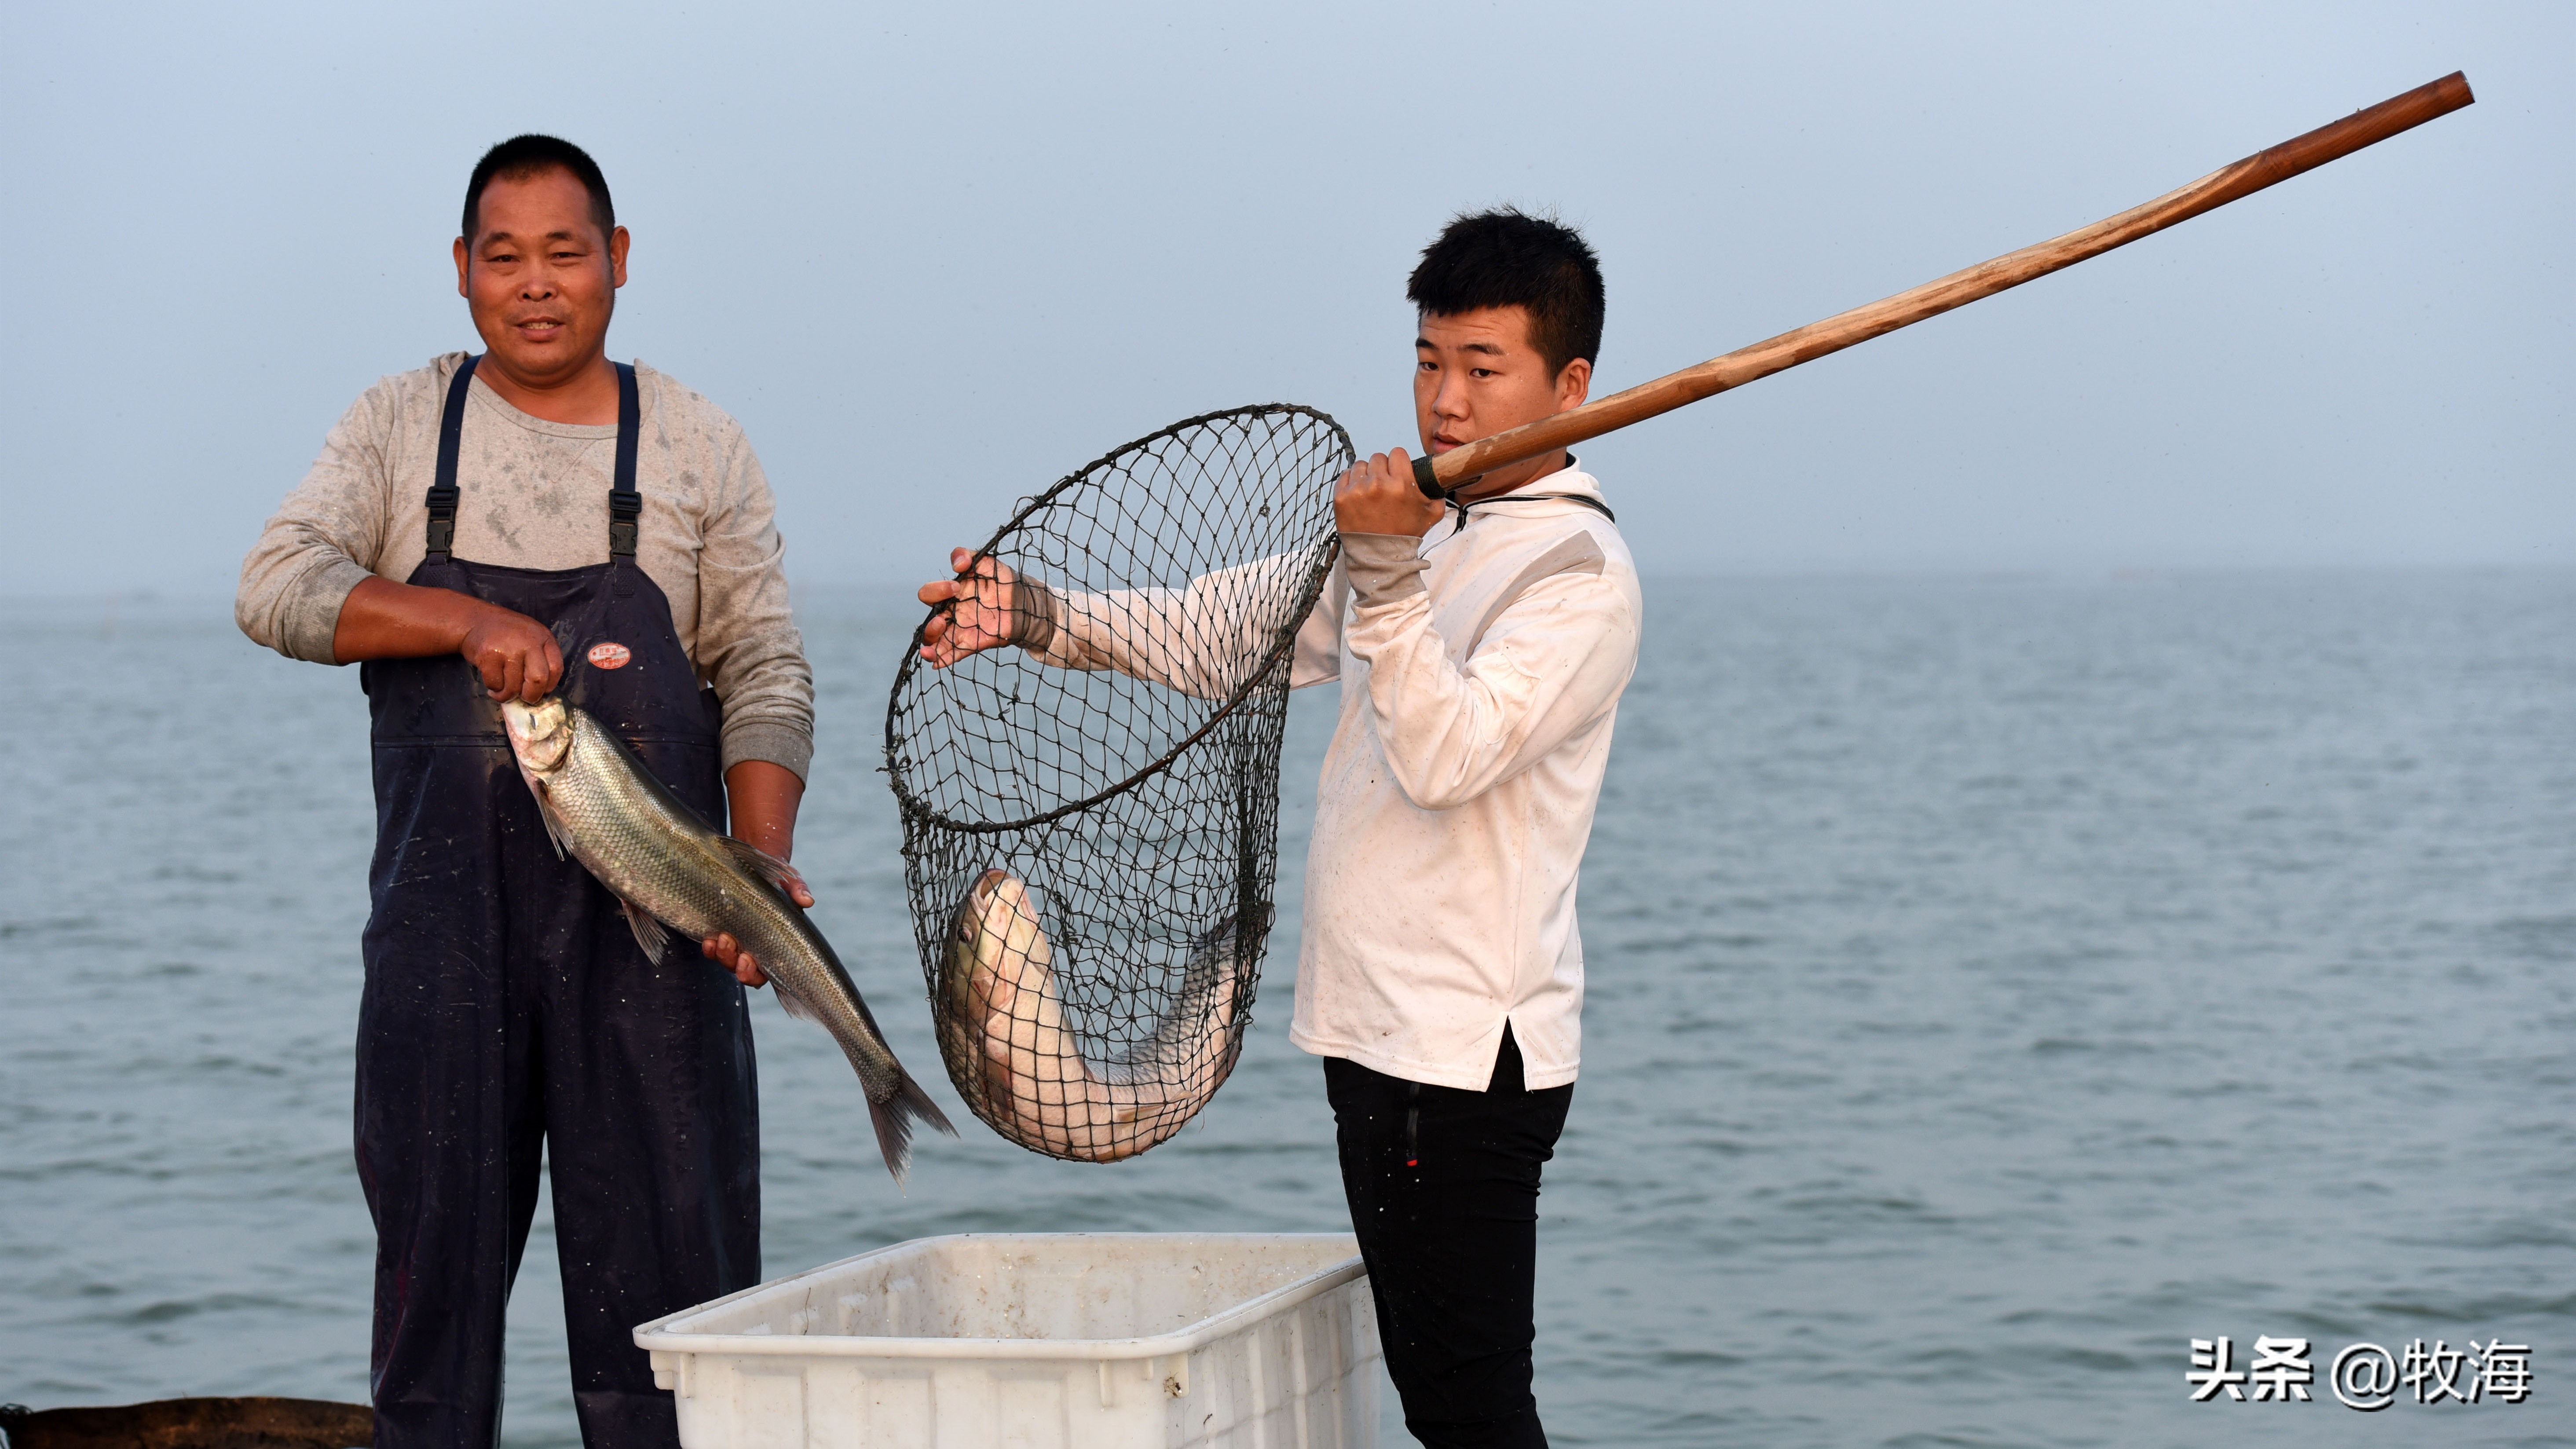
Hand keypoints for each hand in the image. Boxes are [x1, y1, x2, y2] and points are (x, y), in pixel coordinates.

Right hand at [459, 604, 562, 702]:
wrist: (476, 619)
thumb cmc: (507, 633)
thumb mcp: (532, 638)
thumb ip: (540, 658)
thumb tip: (541, 692)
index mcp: (544, 638)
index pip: (556, 668)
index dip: (549, 685)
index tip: (541, 691)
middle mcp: (529, 642)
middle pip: (538, 680)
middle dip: (531, 696)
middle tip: (523, 698)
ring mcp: (509, 648)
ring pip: (514, 686)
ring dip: (507, 695)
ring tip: (503, 691)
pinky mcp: (489, 655)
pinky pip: (495, 683)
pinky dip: (494, 689)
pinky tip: (493, 684)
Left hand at [701, 870, 812, 989]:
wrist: (753, 860)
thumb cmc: (773, 875)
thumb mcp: (788, 880)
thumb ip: (797, 889)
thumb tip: (807, 901)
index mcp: (771, 942)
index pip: (764, 971)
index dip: (756, 975)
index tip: (750, 961)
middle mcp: (750, 945)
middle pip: (743, 971)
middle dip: (740, 970)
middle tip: (742, 957)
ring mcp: (732, 939)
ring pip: (725, 960)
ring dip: (723, 956)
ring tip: (724, 939)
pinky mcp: (716, 929)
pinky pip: (711, 947)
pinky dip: (709, 948)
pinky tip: (709, 939)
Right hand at [916, 547, 1021, 666]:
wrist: (1025, 601)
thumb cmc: (1003, 581)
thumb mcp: (986, 563)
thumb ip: (969, 556)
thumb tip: (958, 562)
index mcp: (951, 595)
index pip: (930, 594)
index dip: (937, 590)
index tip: (957, 586)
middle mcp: (952, 613)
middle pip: (929, 621)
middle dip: (931, 622)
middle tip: (943, 618)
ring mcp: (961, 630)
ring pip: (937, 641)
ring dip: (931, 644)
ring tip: (933, 646)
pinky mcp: (973, 643)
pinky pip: (955, 653)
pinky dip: (945, 659)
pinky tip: (937, 663)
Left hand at [1333, 448, 1444, 537]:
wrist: (1381, 558)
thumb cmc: (1405, 535)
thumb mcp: (1433, 514)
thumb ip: (1438, 492)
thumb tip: (1437, 477)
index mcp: (1401, 484)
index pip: (1397, 453)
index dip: (1399, 462)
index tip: (1397, 472)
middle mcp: (1378, 484)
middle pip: (1378, 458)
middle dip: (1382, 469)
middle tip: (1384, 485)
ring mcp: (1357, 491)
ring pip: (1360, 465)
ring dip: (1366, 475)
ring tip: (1370, 492)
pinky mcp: (1341, 498)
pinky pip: (1345, 476)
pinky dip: (1351, 483)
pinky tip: (1358, 495)